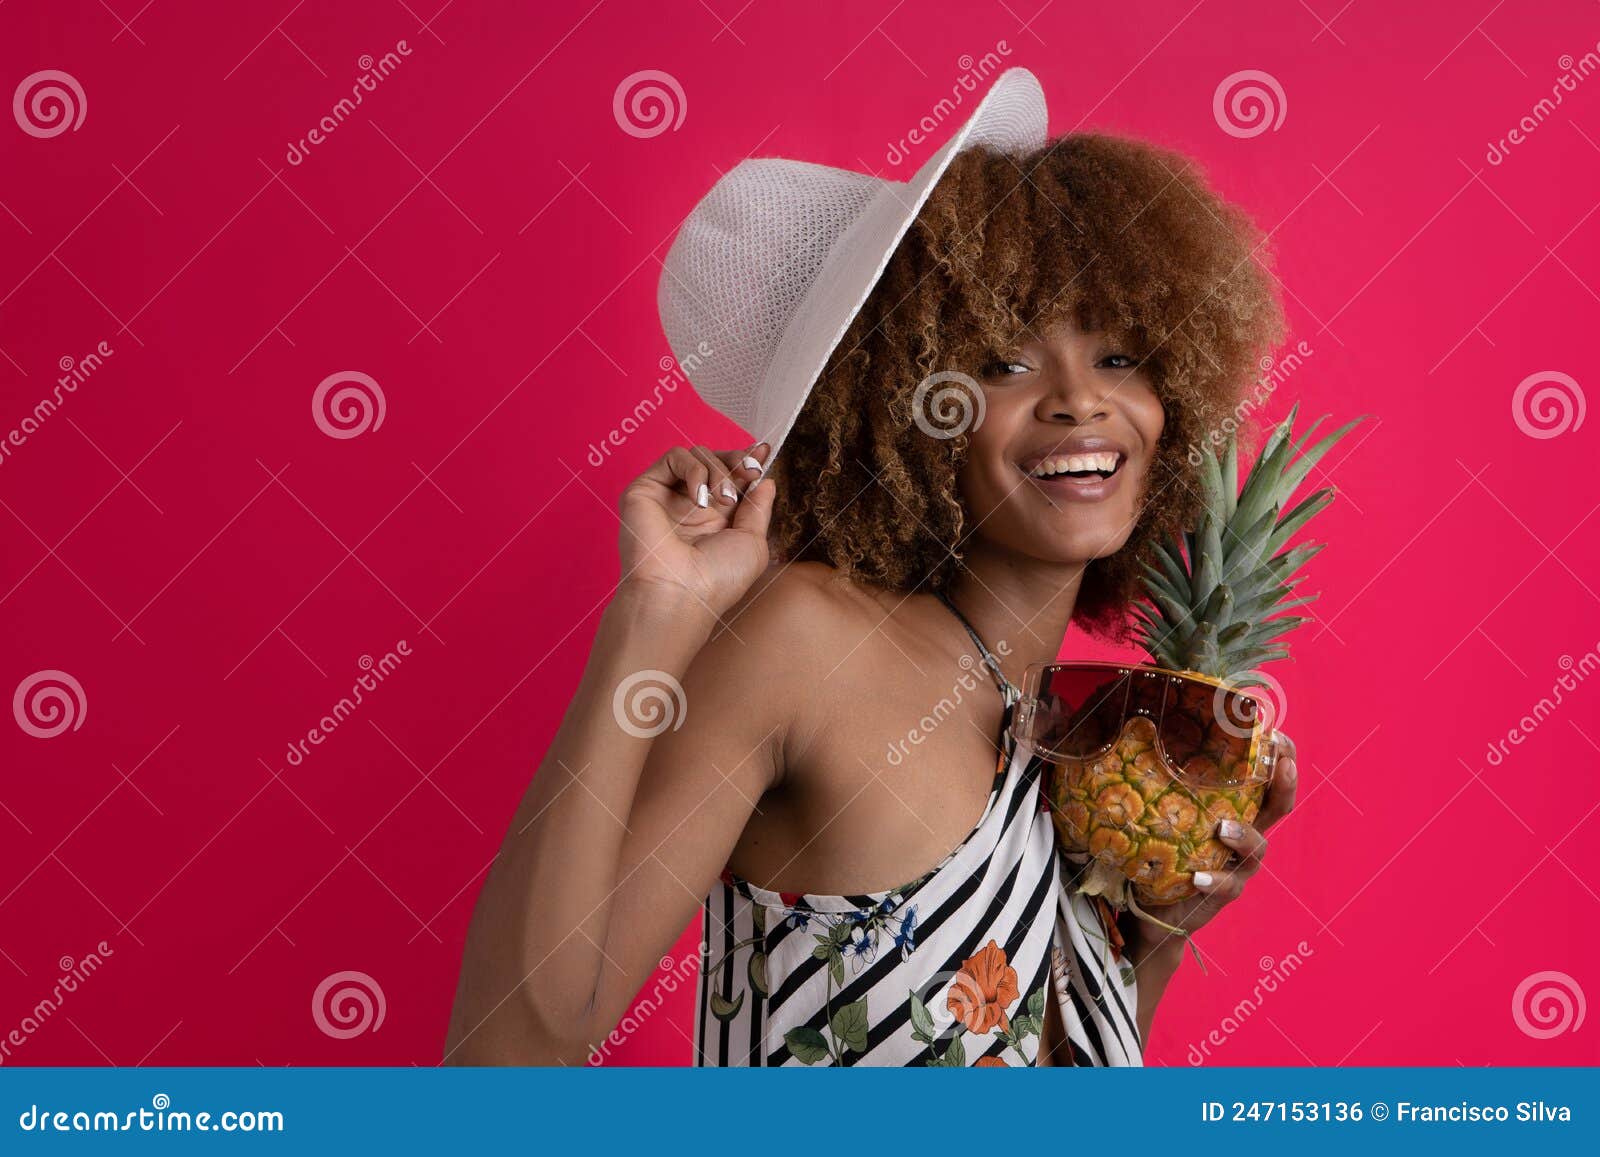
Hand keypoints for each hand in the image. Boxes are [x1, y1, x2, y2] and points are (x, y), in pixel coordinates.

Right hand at [616, 442, 774, 617]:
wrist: (680, 592)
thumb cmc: (718, 579)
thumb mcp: (753, 543)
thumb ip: (758, 509)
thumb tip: (765, 481)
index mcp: (716, 518)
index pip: (731, 476)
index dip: (747, 461)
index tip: (764, 452)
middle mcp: (691, 505)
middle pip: (716, 459)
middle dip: (737, 461)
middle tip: (750, 473)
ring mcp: (668, 496)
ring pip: (697, 455)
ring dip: (719, 471)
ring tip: (724, 499)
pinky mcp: (645, 489)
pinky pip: (674, 457)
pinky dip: (694, 468)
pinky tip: (699, 497)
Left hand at [1127, 731, 1299, 955]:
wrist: (1151, 905)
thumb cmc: (1159, 845)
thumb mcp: (1162, 807)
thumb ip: (1156, 773)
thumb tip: (1124, 721)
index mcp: (1235, 807)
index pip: (1267, 777)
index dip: (1281, 756)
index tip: (1276, 732)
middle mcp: (1244, 833)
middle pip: (1278, 807)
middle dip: (1285, 785)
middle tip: (1283, 765)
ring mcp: (1237, 866)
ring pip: (1256, 849)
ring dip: (1244, 836)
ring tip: (1224, 828)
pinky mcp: (1222, 894)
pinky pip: (1226, 887)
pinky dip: (1215, 882)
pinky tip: (1198, 877)